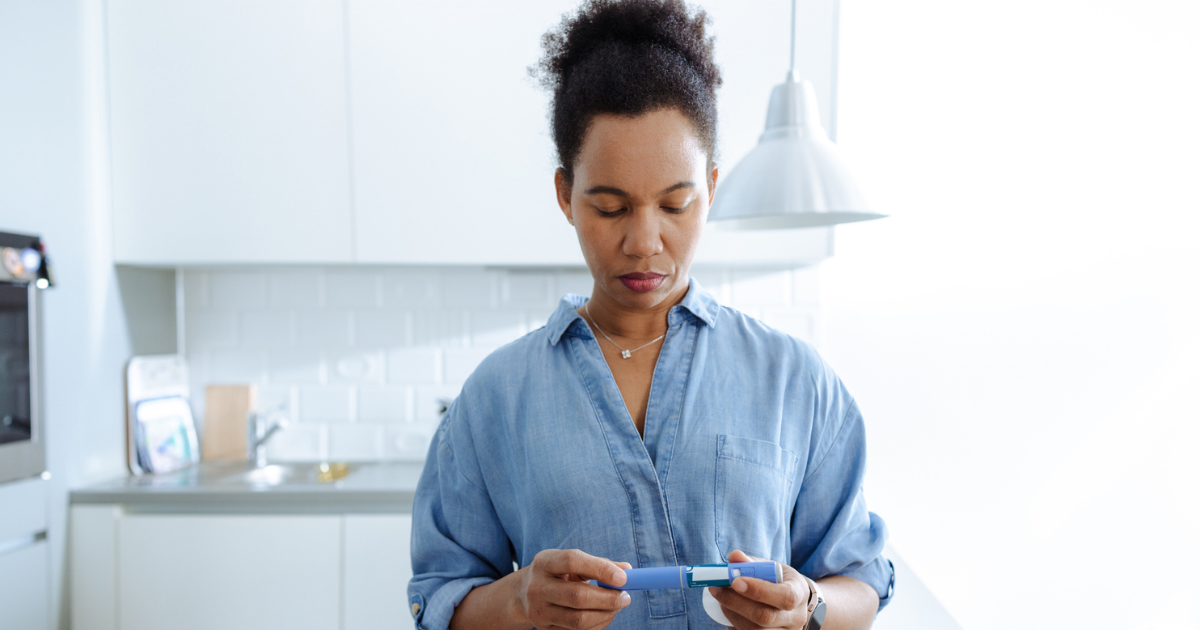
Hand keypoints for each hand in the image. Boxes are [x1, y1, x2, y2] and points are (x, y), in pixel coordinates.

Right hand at [514, 548, 632, 629]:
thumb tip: (627, 570)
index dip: (600, 568)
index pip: (572, 561)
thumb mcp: (571, 563)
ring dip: (605, 614)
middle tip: (626, 597)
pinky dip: (597, 625)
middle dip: (608, 598)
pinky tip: (603, 615)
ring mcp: (539, 612)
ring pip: (579, 620)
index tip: (624, 577)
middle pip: (577, 596)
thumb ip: (598, 564)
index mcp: (544, 563)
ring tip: (617, 606)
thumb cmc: (557, 574)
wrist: (524, 595)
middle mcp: (537, 587)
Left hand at [707, 550, 811, 629]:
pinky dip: (734, 624)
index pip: (784, 596)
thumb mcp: (772, 567)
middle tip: (717, 589)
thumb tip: (734, 557)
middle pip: (766, 617)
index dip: (759, 590)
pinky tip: (729, 612)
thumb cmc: (779, 581)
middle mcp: (795, 617)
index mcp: (799, 593)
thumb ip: (753, 562)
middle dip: (736, 602)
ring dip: (732, 614)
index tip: (735, 581)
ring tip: (722, 600)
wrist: (793, 602)